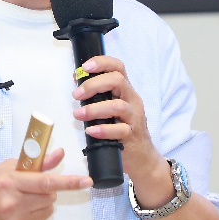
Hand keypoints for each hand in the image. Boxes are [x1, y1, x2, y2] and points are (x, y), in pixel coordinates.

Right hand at [0, 149, 91, 219]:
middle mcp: (13, 204)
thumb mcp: (6, 169)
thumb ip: (35, 164)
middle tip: (30, 190)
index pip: (45, 182)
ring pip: (47, 211)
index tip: (86, 182)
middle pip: (50, 198)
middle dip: (46, 192)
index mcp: (9, 183)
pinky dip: (33, 218)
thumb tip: (59, 155)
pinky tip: (16, 215)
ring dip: (40, 205)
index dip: (68, 182)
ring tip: (21, 202)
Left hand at [71, 55, 163, 183]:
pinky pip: (119, 130)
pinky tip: (91, 131)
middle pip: (117, 81)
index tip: (84, 67)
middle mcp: (132, 100)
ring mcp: (134, 118)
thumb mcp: (112, 108)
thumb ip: (98, 94)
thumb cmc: (123, 128)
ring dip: (94, 109)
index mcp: (125, 90)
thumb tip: (77, 79)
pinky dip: (103, 129)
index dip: (102, 63)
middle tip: (77, 94)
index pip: (118, 67)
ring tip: (78, 114)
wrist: (142, 157)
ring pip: (118, 106)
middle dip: (93, 84)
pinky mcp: (132, 136)